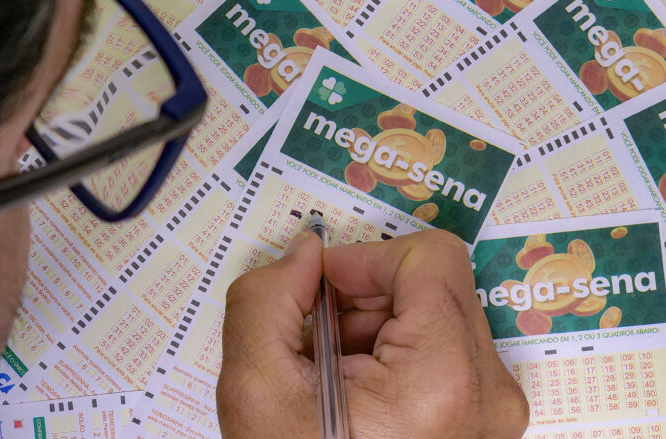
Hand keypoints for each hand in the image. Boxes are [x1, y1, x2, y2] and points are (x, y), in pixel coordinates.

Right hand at [216, 229, 528, 437]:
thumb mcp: (256, 387)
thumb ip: (268, 297)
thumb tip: (305, 252)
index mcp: (444, 380)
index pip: (430, 257)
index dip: (365, 259)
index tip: (322, 287)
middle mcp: (489, 393)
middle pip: (433, 285)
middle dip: (365, 298)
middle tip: (318, 338)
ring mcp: (493, 409)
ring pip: (436, 313)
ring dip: (375, 326)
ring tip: (334, 374)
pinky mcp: (483, 417)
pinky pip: (442, 348)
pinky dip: (393, 351)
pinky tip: (357, 390)